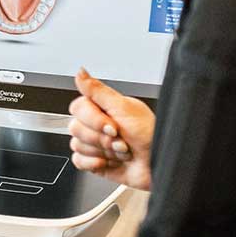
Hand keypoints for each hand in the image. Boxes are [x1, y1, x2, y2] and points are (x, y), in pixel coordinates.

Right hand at [69, 69, 154, 190]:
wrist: (160, 164)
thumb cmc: (151, 135)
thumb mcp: (124, 107)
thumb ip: (98, 90)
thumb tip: (80, 72)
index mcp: (103, 108)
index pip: (78, 108)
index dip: (93, 120)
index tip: (113, 126)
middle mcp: (97, 125)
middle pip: (75, 128)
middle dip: (101, 138)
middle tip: (120, 140)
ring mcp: (95, 144)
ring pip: (77, 145)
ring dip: (103, 152)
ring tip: (121, 152)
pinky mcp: (94, 162)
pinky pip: (77, 161)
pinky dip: (93, 163)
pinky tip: (109, 162)